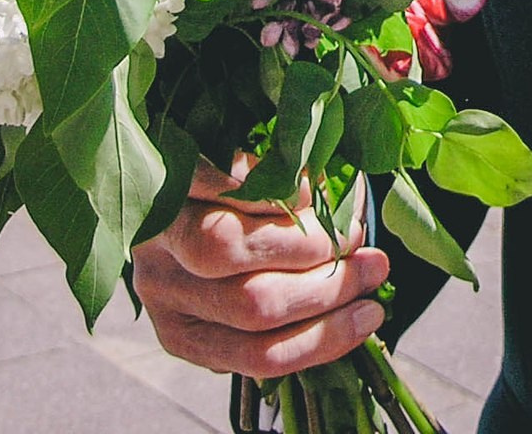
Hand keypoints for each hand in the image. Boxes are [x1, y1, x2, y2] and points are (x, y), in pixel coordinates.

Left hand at [133, 163, 390, 378]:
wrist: (163, 176)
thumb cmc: (223, 241)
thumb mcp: (246, 288)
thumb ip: (290, 302)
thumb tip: (361, 310)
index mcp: (186, 333)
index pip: (259, 354)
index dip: (325, 337)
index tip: (373, 312)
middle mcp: (164, 290)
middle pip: (253, 304)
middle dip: (327, 288)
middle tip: (372, 265)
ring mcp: (159, 234)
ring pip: (230, 248)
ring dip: (305, 243)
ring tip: (343, 232)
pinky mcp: (166, 178)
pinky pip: (221, 184)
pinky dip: (274, 190)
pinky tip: (307, 191)